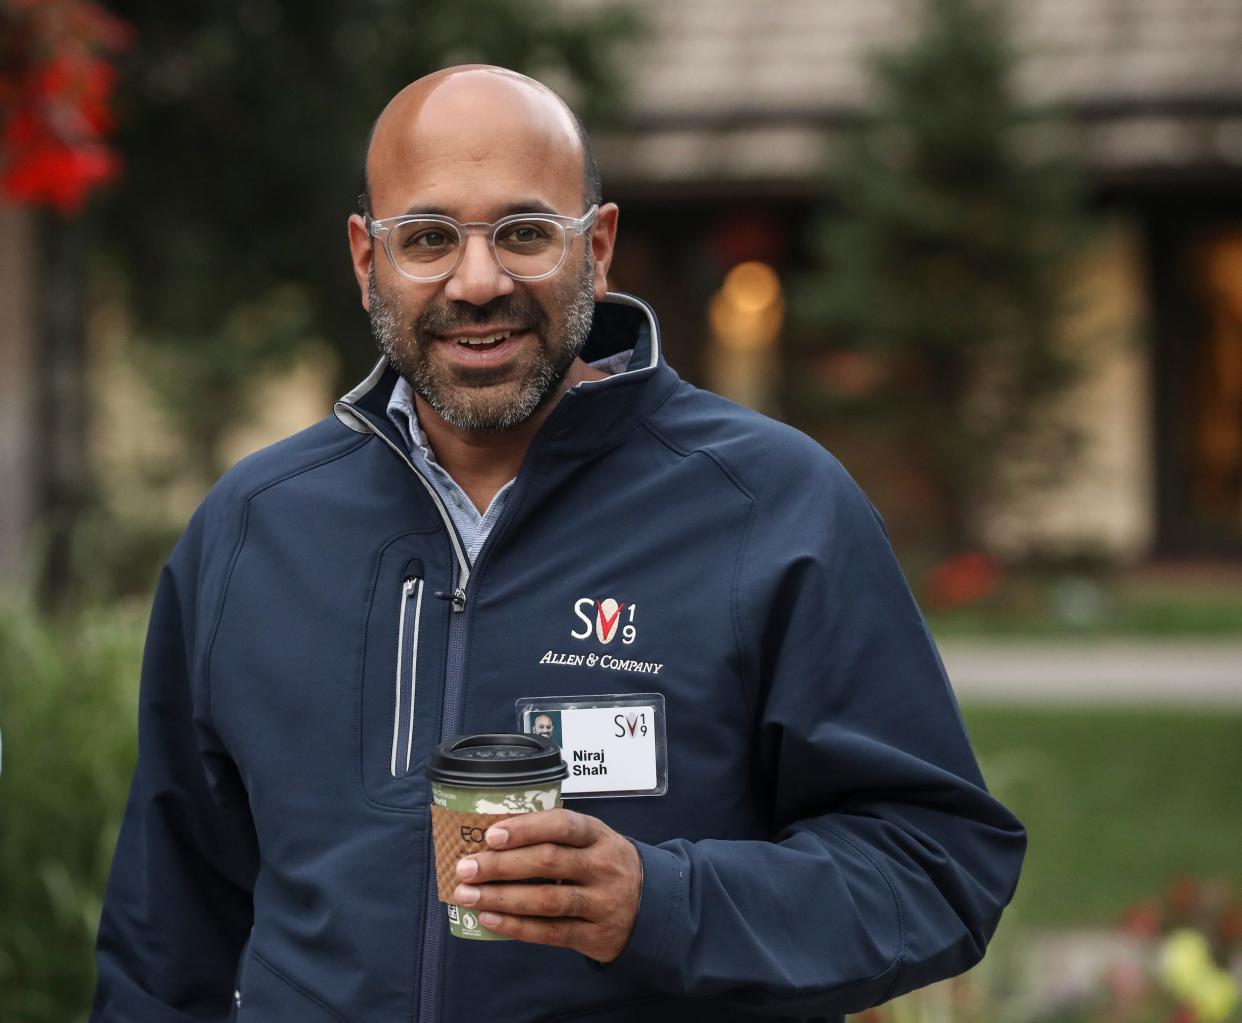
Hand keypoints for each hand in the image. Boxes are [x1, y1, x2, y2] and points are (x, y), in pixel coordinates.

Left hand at [451, 808, 641, 961]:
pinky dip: (516, 927)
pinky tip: (489, 919)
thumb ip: (555, 838)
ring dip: (501, 898)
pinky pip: (550, 932)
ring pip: (546, 900)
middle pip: (548, 862)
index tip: (491, 835)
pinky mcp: (595, 935)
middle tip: (465, 867)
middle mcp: (602, 867)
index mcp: (599, 836)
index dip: (527, 828)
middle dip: (501, 865)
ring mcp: (601, 903)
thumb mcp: (593, 842)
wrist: (652, 907)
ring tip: (468, 895)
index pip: (563, 825)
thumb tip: (492, 840)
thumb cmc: (605, 865)